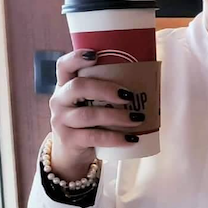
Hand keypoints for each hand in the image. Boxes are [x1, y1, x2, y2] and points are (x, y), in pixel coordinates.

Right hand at [48, 49, 144, 179]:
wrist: (72, 152)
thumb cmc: (89, 120)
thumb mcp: (91, 101)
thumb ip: (106, 89)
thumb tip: (148, 78)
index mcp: (65, 85)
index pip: (64, 65)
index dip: (76, 57)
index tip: (95, 54)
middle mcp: (59, 100)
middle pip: (78, 87)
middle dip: (106, 89)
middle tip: (129, 95)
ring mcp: (61, 121)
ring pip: (88, 114)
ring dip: (116, 116)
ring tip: (138, 118)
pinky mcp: (69, 140)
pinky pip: (93, 137)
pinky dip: (115, 138)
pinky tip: (131, 139)